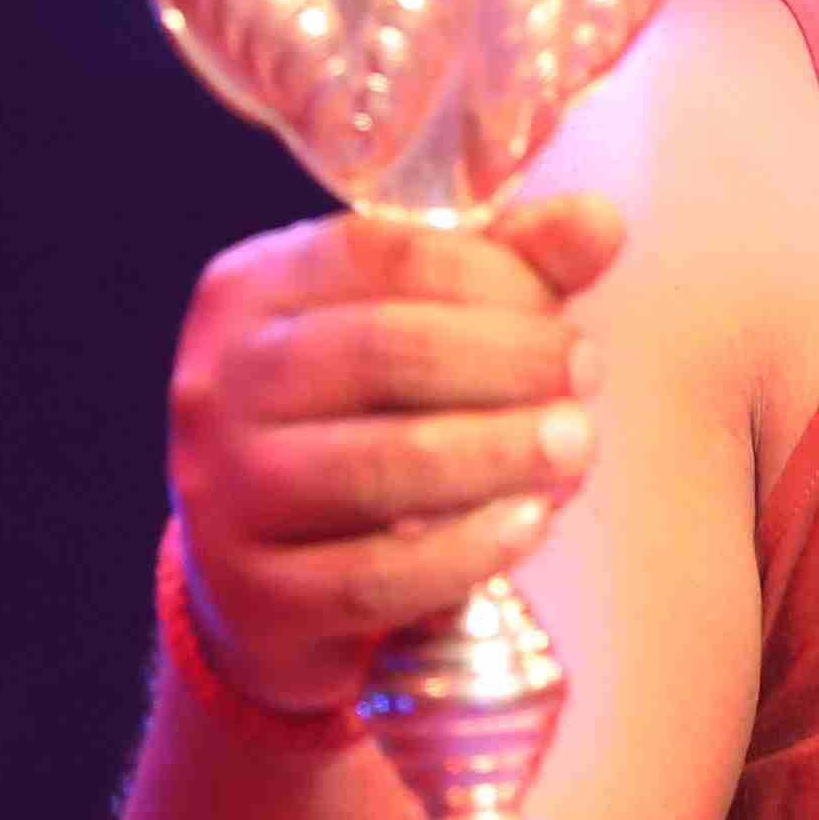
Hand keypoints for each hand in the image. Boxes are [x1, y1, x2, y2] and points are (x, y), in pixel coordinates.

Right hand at [162, 197, 627, 718]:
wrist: (267, 584)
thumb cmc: (360, 427)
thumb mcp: (420, 331)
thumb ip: (510, 270)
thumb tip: (599, 221)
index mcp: (249, 291)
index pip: (376, 252)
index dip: (492, 275)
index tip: (565, 313)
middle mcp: (218, 383)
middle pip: (381, 350)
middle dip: (508, 360)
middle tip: (585, 376)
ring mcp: (223, 494)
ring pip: (378, 465)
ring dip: (500, 451)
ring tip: (576, 445)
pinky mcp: (254, 597)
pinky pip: (375, 576)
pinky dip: (468, 549)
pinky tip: (529, 522)